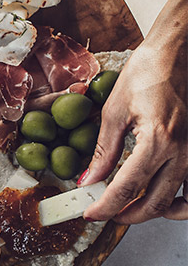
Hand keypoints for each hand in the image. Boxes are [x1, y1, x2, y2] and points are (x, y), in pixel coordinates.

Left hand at [82, 0, 187, 223]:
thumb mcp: (115, 110)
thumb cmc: (149, 71)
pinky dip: (183, 201)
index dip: (105, 207)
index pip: (127, 188)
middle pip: (155, 202)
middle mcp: (184, 151)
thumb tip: (88, 180)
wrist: (181, 51)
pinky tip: (167, 199)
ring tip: (136, 208)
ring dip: (158, 212)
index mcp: (158, 140)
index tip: (90, 214)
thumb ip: (104, 152)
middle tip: (108, 212)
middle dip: (127, 214)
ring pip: (183, 202)